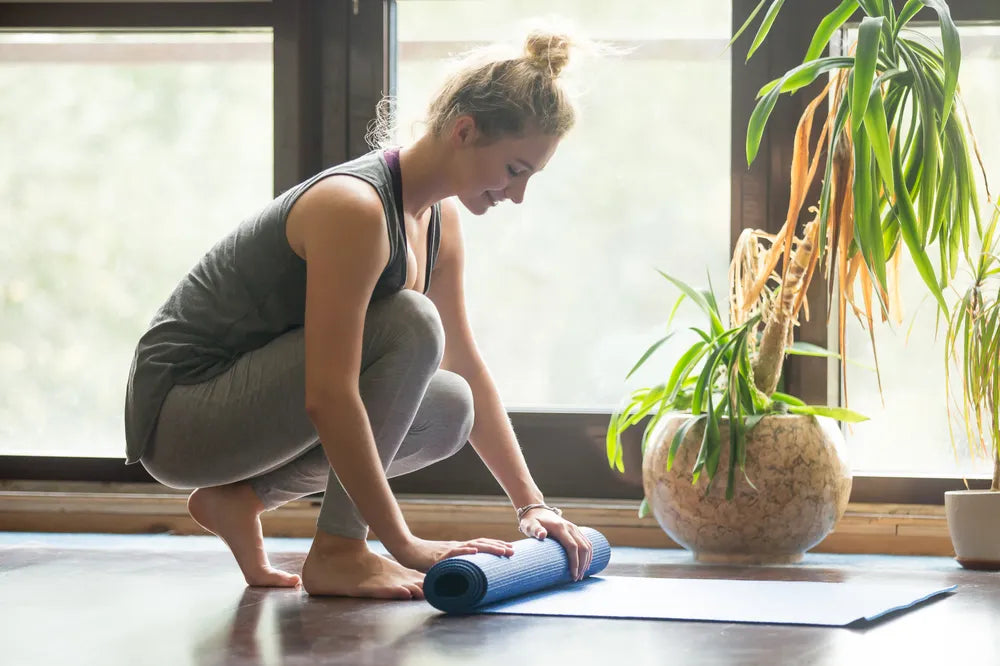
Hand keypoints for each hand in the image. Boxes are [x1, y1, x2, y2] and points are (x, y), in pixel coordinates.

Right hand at [391, 536, 514, 571]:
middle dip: (498, 547)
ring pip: (473, 546)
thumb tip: (464, 577)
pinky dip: (465, 551)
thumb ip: (453, 567)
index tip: (509, 549)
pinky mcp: (439, 555)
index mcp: (458, 548)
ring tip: (503, 551)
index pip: (481, 545)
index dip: (495, 546)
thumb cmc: (422, 558)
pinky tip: (475, 552)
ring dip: (489, 548)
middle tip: (513, 551)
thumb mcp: (442, 563)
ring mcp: (449, 550)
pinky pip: (454, 552)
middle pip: (481, 544)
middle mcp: (457, 546)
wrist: (406, 549)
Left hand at [519, 509, 592, 581]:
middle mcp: (570, 527)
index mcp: (560, 527)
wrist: (536, 510)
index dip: (575, 562)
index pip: (573, 546)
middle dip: (582, 564)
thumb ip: (535, 530)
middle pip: (583, 548)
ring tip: (580, 575)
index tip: (573, 575)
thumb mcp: (530, 525)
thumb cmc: (531, 521)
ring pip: (587, 546)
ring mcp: (574, 528)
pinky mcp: (575, 531)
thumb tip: (542, 535)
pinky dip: (588, 555)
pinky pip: (587, 543)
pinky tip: (585, 565)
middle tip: (576, 579)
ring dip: (586, 561)